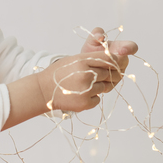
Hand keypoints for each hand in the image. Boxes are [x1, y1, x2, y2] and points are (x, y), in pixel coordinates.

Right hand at [3, 28, 139, 128]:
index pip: (109, 58)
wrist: (43, 90)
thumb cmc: (60, 72)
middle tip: (102, 75)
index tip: (119, 62)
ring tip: (85, 85)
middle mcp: (86, 74)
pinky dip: (93, 97)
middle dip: (110, 74)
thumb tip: (115, 60)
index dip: (117, 60)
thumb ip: (92, 59)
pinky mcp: (85, 103)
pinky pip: (98, 98)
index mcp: (83, 60)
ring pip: (105, 87)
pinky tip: (80, 94)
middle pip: (110, 73)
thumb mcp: (74, 59)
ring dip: (99, 86)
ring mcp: (87, 90)